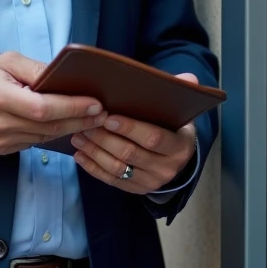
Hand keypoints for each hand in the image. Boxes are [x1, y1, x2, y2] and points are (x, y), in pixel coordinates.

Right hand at [0, 51, 108, 155]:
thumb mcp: (6, 61)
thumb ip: (35, 69)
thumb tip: (63, 77)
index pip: (44, 108)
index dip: (72, 107)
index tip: (95, 103)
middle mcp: (0, 124)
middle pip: (49, 126)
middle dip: (80, 120)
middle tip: (103, 113)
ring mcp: (1, 141)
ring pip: (46, 137)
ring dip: (72, 129)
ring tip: (93, 118)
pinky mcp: (3, 149)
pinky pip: (36, 142)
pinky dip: (53, 134)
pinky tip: (69, 125)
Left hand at [69, 72, 199, 194]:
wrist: (177, 157)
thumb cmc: (173, 126)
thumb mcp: (181, 111)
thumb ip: (181, 92)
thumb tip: (188, 78)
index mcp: (179, 146)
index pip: (153, 138)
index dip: (130, 128)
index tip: (108, 117)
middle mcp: (167, 168)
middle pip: (130, 154)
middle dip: (104, 138)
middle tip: (85, 123)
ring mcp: (151, 182)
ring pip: (118, 168)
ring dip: (95, 152)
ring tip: (78, 136)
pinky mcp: (136, 189)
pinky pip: (112, 181)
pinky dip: (93, 168)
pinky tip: (80, 155)